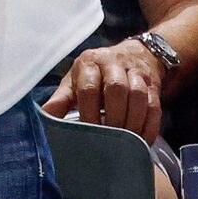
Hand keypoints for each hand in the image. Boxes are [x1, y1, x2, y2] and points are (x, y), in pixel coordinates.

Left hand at [45, 40, 164, 142]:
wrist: (134, 54)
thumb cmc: (97, 74)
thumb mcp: (75, 81)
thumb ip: (61, 99)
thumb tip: (43, 117)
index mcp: (89, 63)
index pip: (89, 88)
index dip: (89, 112)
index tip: (88, 133)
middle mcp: (113, 63)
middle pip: (116, 89)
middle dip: (113, 117)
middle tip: (109, 141)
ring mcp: (135, 72)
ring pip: (137, 96)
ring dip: (132, 122)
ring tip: (126, 144)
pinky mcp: (153, 84)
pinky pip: (154, 106)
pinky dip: (149, 126)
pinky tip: (142, 141)